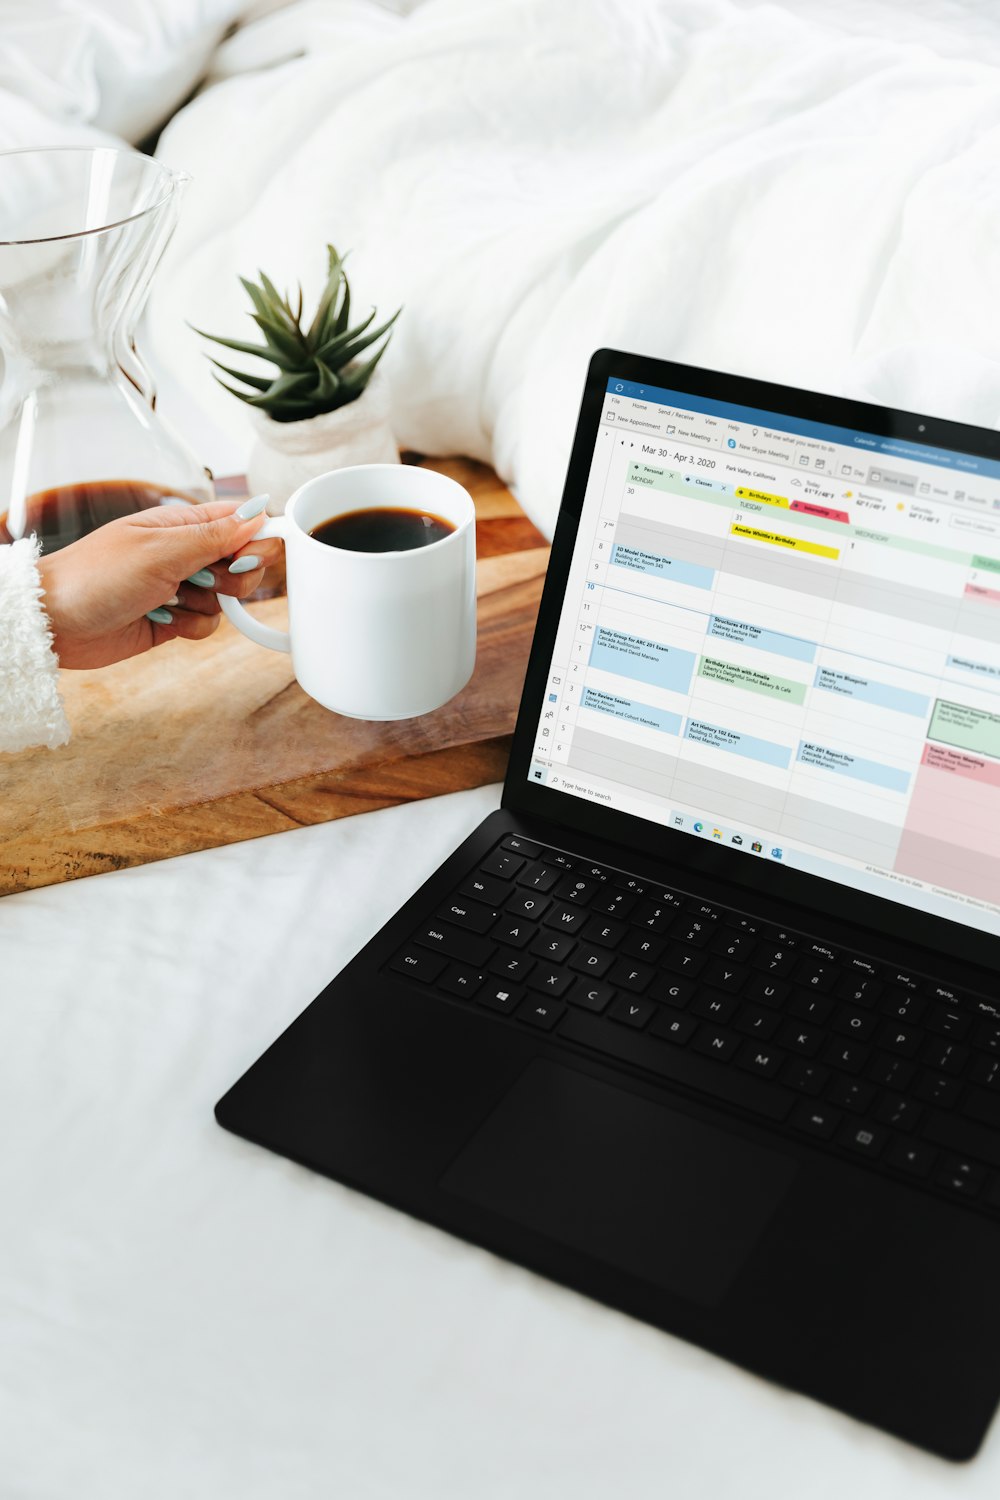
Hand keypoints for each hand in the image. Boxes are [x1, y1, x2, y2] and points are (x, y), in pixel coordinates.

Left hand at [36, 499, 282, 669]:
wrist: (54, 622)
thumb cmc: (94, 575)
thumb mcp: (160, 549)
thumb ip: (214, 535)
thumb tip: (258, 512)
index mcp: (181, 524)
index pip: (239, 521)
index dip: (258, 537)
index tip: (253, 556)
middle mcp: (184, 553)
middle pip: (241, 562)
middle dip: (235, 577)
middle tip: (205, 580)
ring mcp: (179, 587)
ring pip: (227, 598)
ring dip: (206, 604)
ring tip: (169, 600)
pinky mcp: (173, 619)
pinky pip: (207, 624)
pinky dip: (191, 626)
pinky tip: (162, 620)